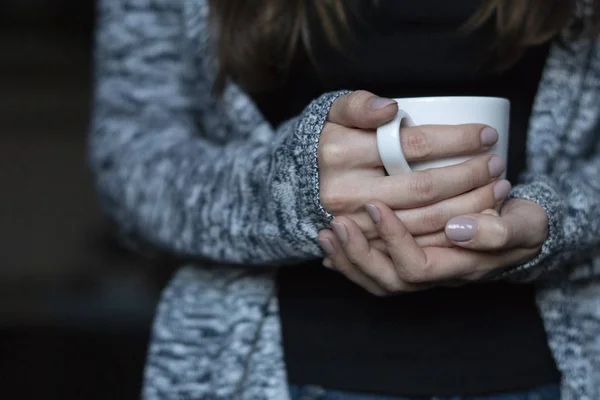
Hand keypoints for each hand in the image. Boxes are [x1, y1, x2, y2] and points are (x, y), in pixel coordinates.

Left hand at [318, 199, 547, 295]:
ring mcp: (420, 272)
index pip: (417, 266)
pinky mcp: (409, 262)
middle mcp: (435, 276)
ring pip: (376, 280)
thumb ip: (498, 231)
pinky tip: (330, 246)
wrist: (520, 230)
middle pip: (388, 281)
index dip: (393, 239)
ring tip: (327, 232)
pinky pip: (373, 273)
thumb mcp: (525, 225)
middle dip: (359, 253)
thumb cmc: (522, 225)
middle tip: (337, 223)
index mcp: (459, 268)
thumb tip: (457, 229)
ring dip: (348, 257)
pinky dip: (349, 261)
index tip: (376, 204)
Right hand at [319, 90, 508, 238]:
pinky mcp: (368, 246)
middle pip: (424, 187)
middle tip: (498, 164)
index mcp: (340, 153)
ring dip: (470, 206)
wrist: (308, 184)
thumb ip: (358, 104)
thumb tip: (391, 109)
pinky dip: (453, 232)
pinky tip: (478, 217)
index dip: (456, 140)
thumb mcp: (336, 113)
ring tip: (497, 188)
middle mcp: (345, 193)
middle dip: (470, 176)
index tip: (487, 134)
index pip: (411, 145)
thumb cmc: (335, 141)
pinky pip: (419, 244)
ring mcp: (357, 224)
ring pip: (426, 220)